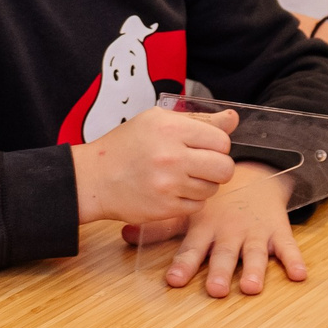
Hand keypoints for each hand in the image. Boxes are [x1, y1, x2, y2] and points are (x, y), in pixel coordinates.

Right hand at [72, 107, 234, 226]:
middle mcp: (171, 156)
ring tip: (181, 177)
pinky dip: (190, 200)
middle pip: (225, 167)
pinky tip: (172, 191)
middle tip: (202, 165)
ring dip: (203, 184)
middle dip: (218, 167)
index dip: (217, 144)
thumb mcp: (157, 121)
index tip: (204, 146)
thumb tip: (233, 119)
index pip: (222, 140)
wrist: (94, 178)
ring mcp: (169, 185)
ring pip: (213, 189)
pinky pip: (198, 206)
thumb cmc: (126, 146)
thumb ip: (199, 120)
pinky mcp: (165, 209)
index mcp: (170, 128)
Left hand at [161, 167, 306, 296]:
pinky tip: (299, 275)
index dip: (183, 264)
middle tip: (215, 290)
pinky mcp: (278, 230)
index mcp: (206, 226)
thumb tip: (125, 234)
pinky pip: (288, 246)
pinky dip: (294, 260)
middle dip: (220, 272)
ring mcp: (255, 231)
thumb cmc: (216, 200)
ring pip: (254, 253)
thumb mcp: (190, 211)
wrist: (254, 173)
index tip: (174, 281)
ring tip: (252, 287)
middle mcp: (229, 231)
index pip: (192, 248)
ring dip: (254, 269)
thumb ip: (162, 227)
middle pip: (224, 255)